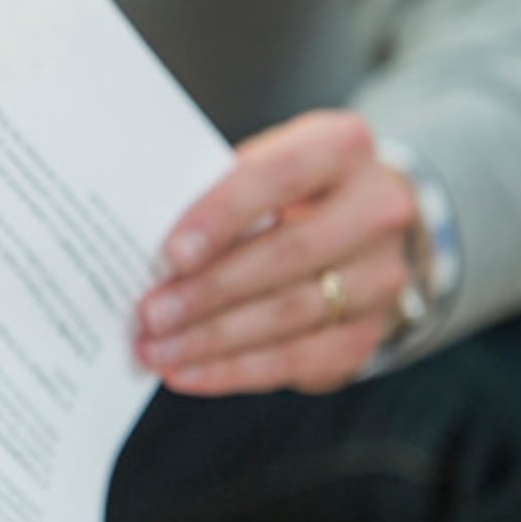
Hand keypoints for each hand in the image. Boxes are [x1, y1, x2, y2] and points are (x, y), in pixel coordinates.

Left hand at [135, 111, 415, 395]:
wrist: (361, 220)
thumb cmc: (282, 188)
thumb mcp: (257, 165)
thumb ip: (211, 192)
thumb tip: (138, 245)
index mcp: (341, 147)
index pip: (278, 177)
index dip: (222, 215)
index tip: (170, 254)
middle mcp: (376, 210)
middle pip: (286, 255)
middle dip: (208, 291)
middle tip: (148, 315)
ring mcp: (382, 275)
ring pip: (290, 314)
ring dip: (212, 339)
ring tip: (155, 351)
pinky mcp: (370, 331)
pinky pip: (298, 359)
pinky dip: (235, 370)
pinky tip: (188, 374)